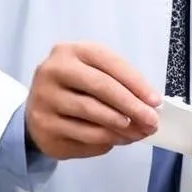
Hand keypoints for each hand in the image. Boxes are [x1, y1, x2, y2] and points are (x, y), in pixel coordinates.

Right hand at [25, 42, 160, 159]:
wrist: (37, 108)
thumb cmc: (74, 88)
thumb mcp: (93, 74)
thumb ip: (118, 84)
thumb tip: (148, 106)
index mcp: (70, 51)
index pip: (109, 62)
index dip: (135, 82)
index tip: (155, 101)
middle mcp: (53, 71)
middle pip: (101, 87)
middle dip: (131, 105)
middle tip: (151, 121)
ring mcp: (45, 99)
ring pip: (92, 114)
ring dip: (121, 126)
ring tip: (138, 132)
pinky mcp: (44, 127)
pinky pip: (83, 136)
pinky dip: (106, 140)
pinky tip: (118, 139)